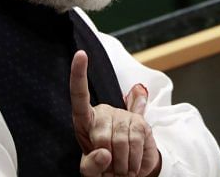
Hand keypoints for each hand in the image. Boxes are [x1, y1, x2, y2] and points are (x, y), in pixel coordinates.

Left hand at [70, 50, 160, 176]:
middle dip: (107, 160)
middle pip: (101, 137)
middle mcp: (104, 112)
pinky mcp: (141, 121)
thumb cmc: (103, 166)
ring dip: (122, 164)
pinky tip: (132, 164)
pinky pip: (136, 142)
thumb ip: (90, 165)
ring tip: (121, 168)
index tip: (80, 55)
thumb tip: (104, 152)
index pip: (79, 95)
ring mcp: (124, 115)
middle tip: (111, 169)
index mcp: (85, 120)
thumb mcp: (90, 170)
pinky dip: (134, 160)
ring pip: (120, 142)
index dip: (78, 75)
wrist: (130, 171)